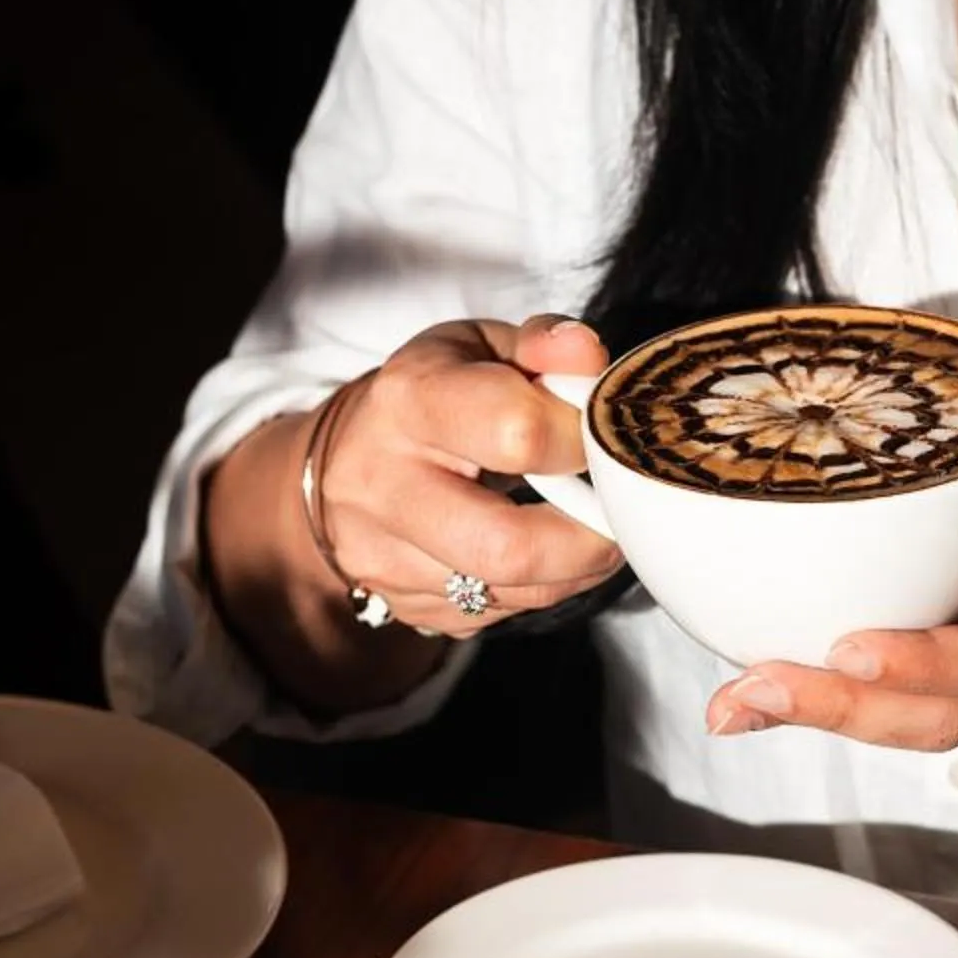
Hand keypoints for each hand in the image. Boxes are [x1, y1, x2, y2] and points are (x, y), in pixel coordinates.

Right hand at [310, 314, 621, 632]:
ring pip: (514, 592)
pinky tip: (541, 551)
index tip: (593, 438)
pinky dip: (540, 587)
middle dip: (587, 539)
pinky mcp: (405, 606)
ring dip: (573, 568)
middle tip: (610, 513)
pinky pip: (500, 612)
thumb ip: (542, 345)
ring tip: (584, 528)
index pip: (516, 433)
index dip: (579, 440)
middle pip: (510, 547)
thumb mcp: (478, 346)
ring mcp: (386, 558)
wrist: (346, 461)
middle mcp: (384, 486)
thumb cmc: (432, 396)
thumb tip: (586, 358)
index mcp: (408, 402)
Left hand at [702, 417, 957, 748]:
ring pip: (919, 721)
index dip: (930, 657)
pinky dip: (842, 704)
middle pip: (940, 710)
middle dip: (841, 708)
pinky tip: (768, 690)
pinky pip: (915, 704)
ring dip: (825, 717)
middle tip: (746, 691)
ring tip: (732, 706)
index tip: (855, 645)